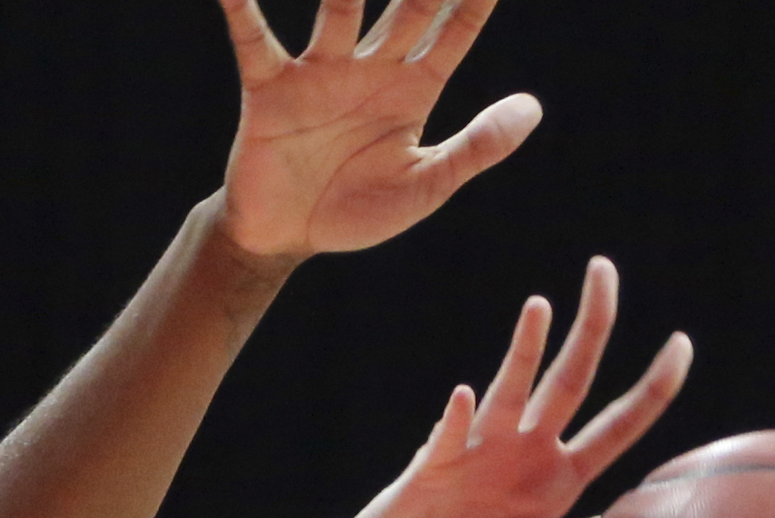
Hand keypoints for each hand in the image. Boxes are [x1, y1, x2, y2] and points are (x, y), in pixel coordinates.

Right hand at [214, 0, 539, 259]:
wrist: (286, 238)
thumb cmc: (357, 211)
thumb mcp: (426, 185)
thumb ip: (477, 147)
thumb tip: (533, 108)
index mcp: (414, 88)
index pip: (456, 28)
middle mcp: (371, 67)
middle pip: (409, 3)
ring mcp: (320, 72)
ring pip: (340, 10)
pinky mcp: (271, 89)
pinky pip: (256, 42)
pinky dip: (242, 10)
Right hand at [328, 259, 689, 517]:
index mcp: (555, 484)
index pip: (617, 428)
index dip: (651, 390)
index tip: (682, 344)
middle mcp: (522, 456)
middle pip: (570, 382)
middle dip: (592, 327)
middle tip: (604, 269)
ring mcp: (477, 455)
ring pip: (510, 392)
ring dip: (525, 351)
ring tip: (540, 308)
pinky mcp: (431, 468)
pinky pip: (446, 440)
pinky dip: (455, 422)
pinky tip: (462, 400)